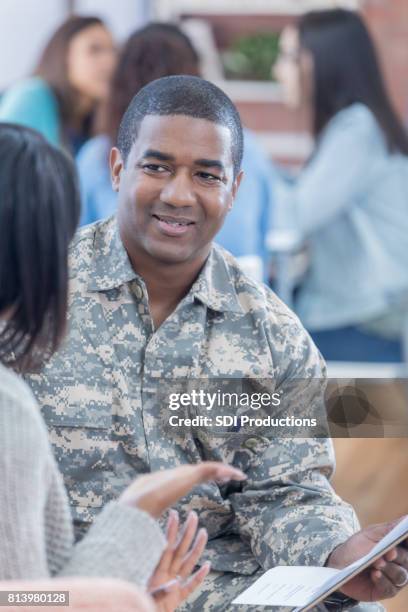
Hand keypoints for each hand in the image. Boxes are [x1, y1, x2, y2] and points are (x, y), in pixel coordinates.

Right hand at [119, 462, 245, 517]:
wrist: (138, 504)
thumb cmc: (142, 511)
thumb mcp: (155, 515)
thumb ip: (161, 520)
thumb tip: (161, 534)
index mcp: (174, 482)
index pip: (195, 477)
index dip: (208, 477)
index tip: (218, 479)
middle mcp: (180, 474)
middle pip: (203, 471)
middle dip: (217, 472)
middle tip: (229, 475)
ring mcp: (185, 473)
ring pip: (209, 468)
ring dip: (224, 470)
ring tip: (238, 475)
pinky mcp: (189, 474)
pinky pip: (211, 469)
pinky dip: (224, 469)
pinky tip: (235, 475)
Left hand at [148, 509, 209, 611]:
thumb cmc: (139, 605)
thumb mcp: (147, 599)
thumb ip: (160, 592)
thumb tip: (174, 583)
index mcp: (157, 574)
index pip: (166, 548)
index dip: (170, 531)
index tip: (174, 515)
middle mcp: (167, 576)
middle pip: (180, 550)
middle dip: (187, 532)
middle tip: (193, 515)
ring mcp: (173, 586)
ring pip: (188, 564)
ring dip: (196, 549)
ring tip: (203, 532)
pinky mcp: (177, 599)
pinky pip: (190, 587)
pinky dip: (199, 577)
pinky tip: (207, 566)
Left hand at [326, 517, 407, 600]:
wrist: (339, 566)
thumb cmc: (356, 547)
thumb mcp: (371, 534)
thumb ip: (389, 529)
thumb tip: (406, 518)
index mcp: (397, 547)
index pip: (407, 543)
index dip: (407, 541)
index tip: (404, 538)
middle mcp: (400, 563)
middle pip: (406, 560)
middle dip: (397, 556)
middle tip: (388, 553)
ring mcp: (393, 578)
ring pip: (400, 576)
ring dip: (389, 569)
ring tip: (377, 563)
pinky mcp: (385, 591)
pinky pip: (389, 588)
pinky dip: (383, 581)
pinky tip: (375, 575)